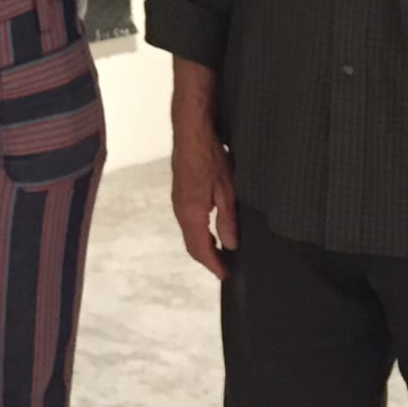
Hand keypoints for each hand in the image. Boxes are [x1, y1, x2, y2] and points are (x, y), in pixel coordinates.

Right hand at [171, 126, 237, 280]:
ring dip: (203, 245)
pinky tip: (211, 230)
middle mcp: (180, 210)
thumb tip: (230, 244)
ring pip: (188, 233)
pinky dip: (198, 232)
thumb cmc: (209, 156)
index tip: (226, 275)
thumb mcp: (226, 189)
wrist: (190, 131)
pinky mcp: (180, 192)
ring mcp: (177, 201)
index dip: (213, 265)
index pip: (201, 249)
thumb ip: (227, 219)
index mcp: (191, 213)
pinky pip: (187, 221)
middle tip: (224, 268)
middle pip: (191, 244)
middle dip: (207, 259)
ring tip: (221, 252)